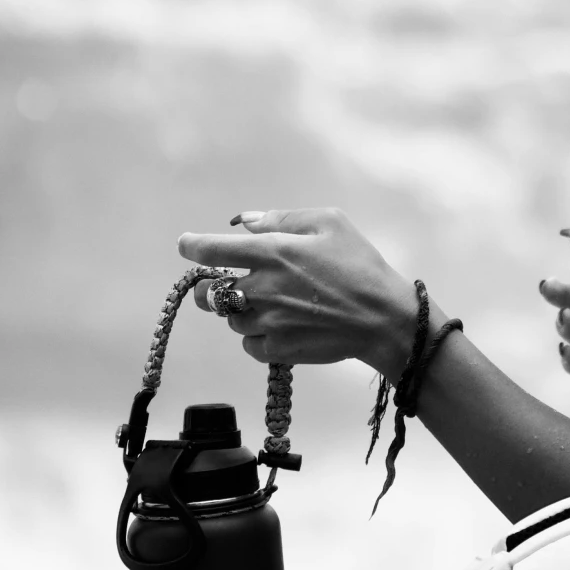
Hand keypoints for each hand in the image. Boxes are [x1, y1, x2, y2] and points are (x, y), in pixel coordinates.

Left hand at [178, 208, 418, 373]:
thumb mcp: (330, 223)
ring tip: (273, 304)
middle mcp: (261, 289)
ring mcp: (266, 323)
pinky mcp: (276, 350)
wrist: (383, 319)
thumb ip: (284, 219)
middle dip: (209, 287)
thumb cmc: (360, 266)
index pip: (212, 250)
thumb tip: (247, 224)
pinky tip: (282, 325)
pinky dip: (257, 334)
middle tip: (228, 282)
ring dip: (241, 310)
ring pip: (230, 319)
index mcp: (272, 253)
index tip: (186, 245)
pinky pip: (249, 344)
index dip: (192, 246)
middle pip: (207, 293)